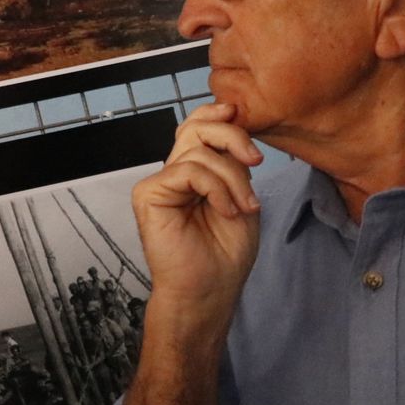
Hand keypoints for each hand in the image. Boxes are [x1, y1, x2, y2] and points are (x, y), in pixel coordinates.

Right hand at [131, 102, 262, 325]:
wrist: (209, 291)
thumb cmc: (225, 255)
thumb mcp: (241, 199)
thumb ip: (234, 165)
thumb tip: (233, 126)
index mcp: (194, 172)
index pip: (198, 128)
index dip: (215, 113)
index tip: (239, 112)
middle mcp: (173, 173)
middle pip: (195, 128)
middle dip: (231, 135)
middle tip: (255, 160)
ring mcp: (159, 183)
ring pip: (198, 152)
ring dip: (232, 179)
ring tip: (244, 208)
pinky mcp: (148, 194)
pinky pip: (188, 172)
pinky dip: (216, 188)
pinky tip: (227, 211)